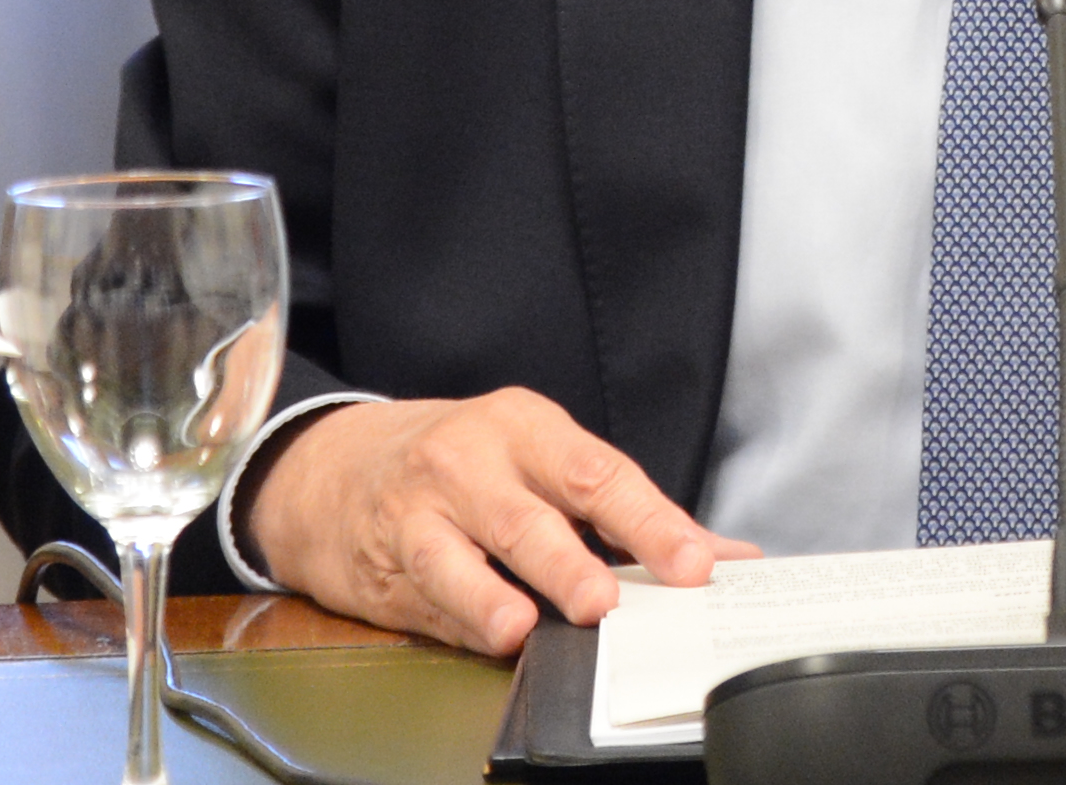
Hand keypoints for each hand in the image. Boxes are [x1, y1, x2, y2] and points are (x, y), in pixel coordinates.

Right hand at [240, 391, 753, 655]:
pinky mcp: (386, 566)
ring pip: (458, 557)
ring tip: (523, 627)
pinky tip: (486, 637)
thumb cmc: (463, 465)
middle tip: (606, 600)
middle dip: (569, 562)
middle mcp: (470, 462)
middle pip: (527, 516)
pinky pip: (426, 600)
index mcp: (526, 428)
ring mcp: (419, 514)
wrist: (335, 467)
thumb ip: (631, 515)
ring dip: (493, 597)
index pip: (599, 473)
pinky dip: (459, 622)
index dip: (651, 522)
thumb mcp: (542, 462)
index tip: (695, 562)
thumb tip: (730, 557)